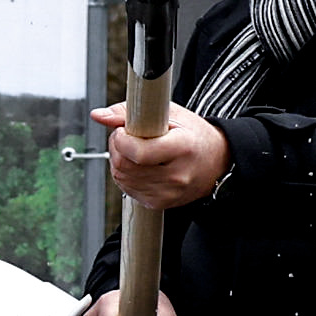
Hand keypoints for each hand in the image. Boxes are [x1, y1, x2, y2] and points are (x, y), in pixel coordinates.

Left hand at [104, 101, 232, 209]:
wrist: (216, 162)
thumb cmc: (194, 135)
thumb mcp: (170, 114)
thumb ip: (130, 112)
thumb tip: (99, 116)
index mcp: (183, 148)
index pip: (139, 152)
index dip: (122, 139)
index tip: (123, 129)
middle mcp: (177, 175)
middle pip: (125, 166)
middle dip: (117, 147)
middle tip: (126, 135)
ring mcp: (168, 193)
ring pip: (121, 178)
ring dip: (119, 160)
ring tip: (134, 149)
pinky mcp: (159, 203)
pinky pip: (127, 189)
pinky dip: (125, 174)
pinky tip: (138, 164)